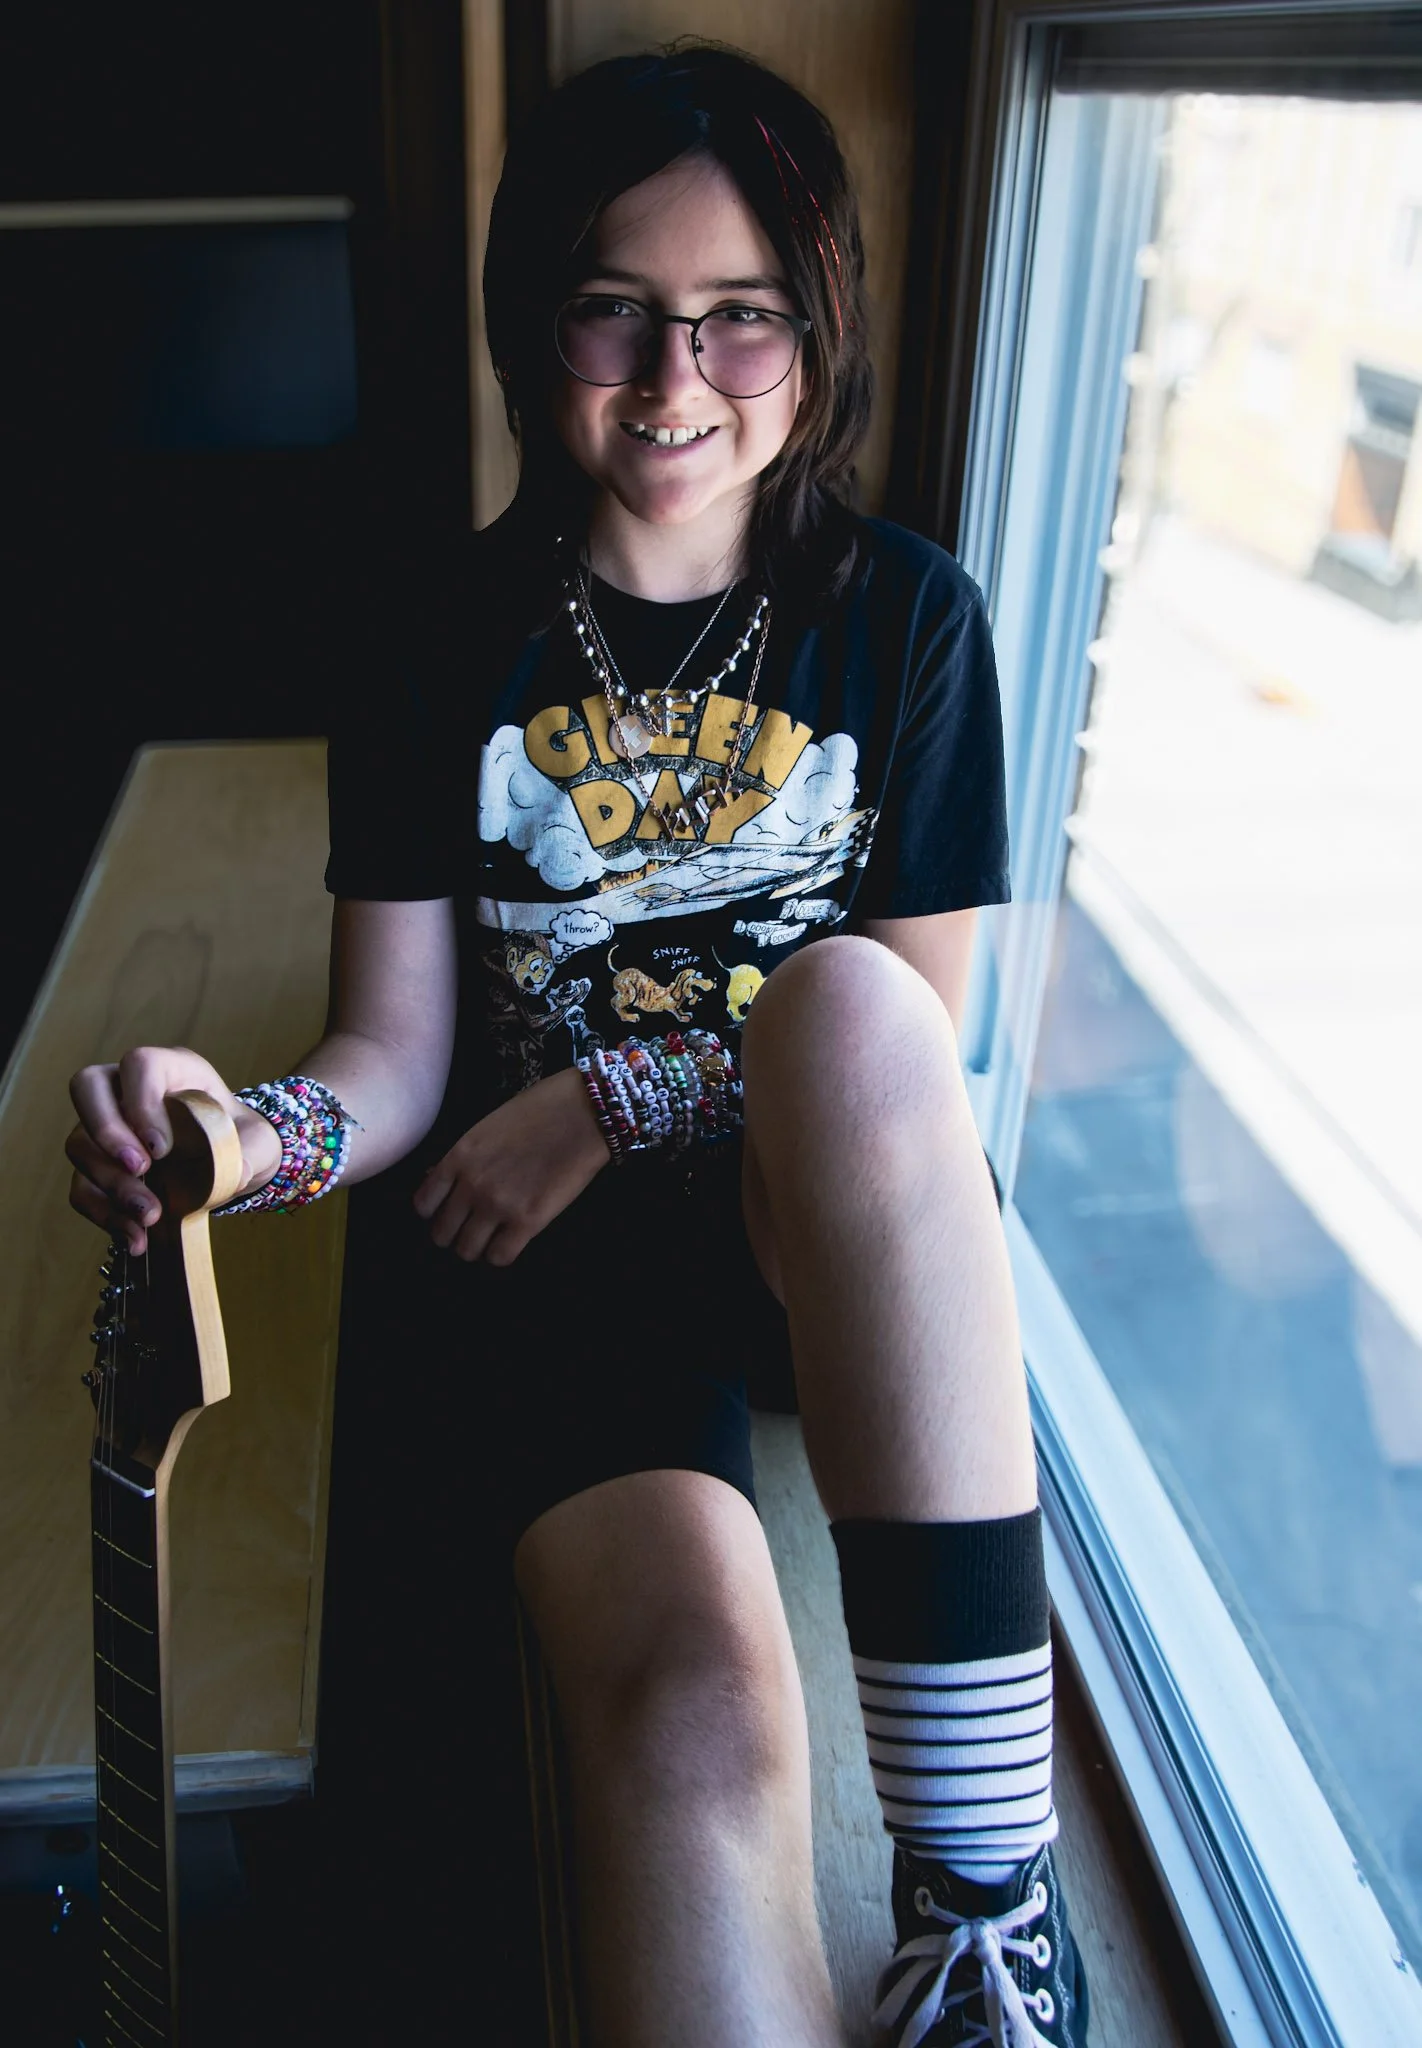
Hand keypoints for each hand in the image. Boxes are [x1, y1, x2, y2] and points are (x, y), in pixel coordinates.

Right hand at [67, 1046, 282, 1253]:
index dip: (141, 1102)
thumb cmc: (241, 1140)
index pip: (139, 1065)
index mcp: (173, 1070)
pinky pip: (82, 1187)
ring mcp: (108, 1128)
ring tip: (150, 1216)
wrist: (231, 1165)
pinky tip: (136, 1238)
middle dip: (106, 1131)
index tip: (162, 1148)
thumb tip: (235, 1172)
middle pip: (86, 1087)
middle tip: (140, 1169)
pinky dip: (105, 1215)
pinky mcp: (99, 1167)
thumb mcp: (259, 1141)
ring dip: (110, 1184)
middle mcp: (129, 1090)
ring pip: (80, 1143)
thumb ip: (252, 1152)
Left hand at [413, 1065, 609, 1264]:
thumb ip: (466, 1156)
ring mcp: (497, 1206)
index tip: (449, 1212)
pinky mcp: (528, 1222)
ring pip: (467, 1250)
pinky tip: (513, 1241)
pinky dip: (502, 1254)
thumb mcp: (489, 1126)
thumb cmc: (541, 1109)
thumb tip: (448, 1180)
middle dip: (455, 1234)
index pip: (424, 1204)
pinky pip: (500, 1257)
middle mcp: (470, 1185)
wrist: (584, 1112)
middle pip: (442, 1233)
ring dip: (478, 1247)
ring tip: (493, 1237)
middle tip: (472, 1228)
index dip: (435, 1213)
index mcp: (458, 1157)